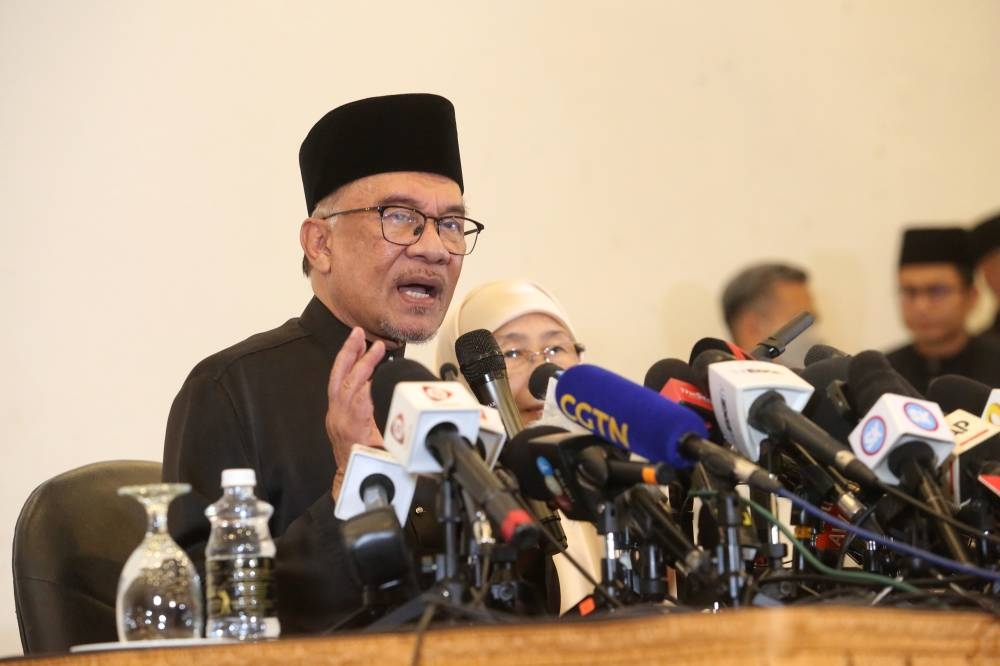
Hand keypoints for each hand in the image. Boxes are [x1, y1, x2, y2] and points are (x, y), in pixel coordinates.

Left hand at [326, 327, 385, 500]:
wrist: (352, 478)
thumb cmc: (372, 466)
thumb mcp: (392, 455)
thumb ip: (402, 436)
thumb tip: (417, 422)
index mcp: (355, 429)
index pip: (360, 399)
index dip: (372, 381)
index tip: (387, 366)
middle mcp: (340, 419)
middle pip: (347, 383)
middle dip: (362, 360)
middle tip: (377, 345)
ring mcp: (335, 414)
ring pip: (337, 379)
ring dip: (347, 356)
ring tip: (356, 335)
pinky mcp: (335, 411)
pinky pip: (336, 383)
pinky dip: (344, 365)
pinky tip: (353, 354)